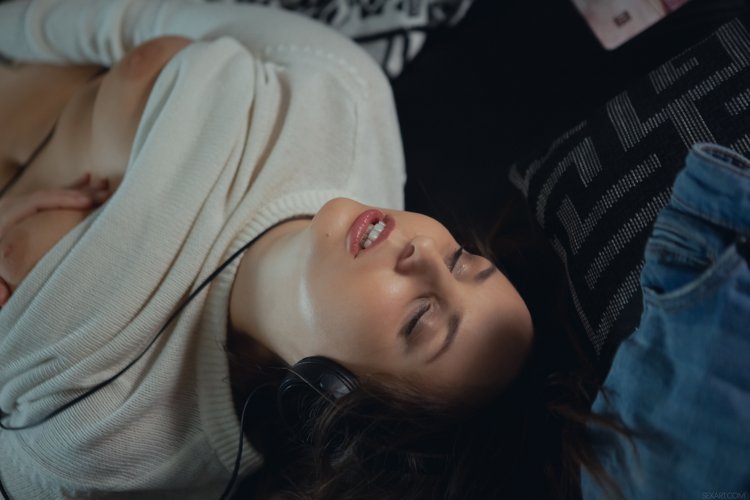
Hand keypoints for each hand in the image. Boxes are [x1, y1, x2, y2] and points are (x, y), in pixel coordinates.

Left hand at [0, 173, 110, 306]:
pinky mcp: (24, 209)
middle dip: (81, 193)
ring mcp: (19, 206)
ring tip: (104, 185)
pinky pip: (51, 197)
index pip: (39, 201)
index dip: (64, 199)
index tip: (88, 202)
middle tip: (106, 194)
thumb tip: (4, 300)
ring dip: (80, 190)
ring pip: (53, 194)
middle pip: (51, 195)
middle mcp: (12, 207)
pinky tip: (86, 181)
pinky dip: (70, 190)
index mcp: (4, 217)